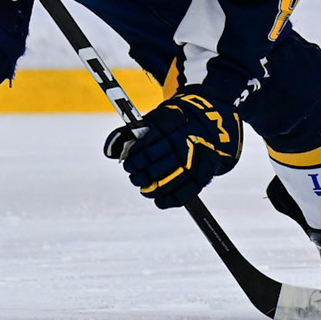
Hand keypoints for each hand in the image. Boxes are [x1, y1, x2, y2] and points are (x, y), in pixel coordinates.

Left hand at [102, 92, 242, 208]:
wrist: (211, 122)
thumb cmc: (174, 123)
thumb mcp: (154, 119)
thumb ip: (129, 132)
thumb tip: (109, 151)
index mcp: (172, 125)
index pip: (149, 147)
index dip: (136, 159)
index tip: (129, 164)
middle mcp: (186, 142)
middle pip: (159, 165)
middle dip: (142, 175)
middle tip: (134, 178)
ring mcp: (197, 159)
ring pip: (171, 181)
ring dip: (154, 188)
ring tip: (145, 188)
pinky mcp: (205, 174)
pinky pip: (186, 193)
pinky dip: (170, 200)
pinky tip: (160, 200)